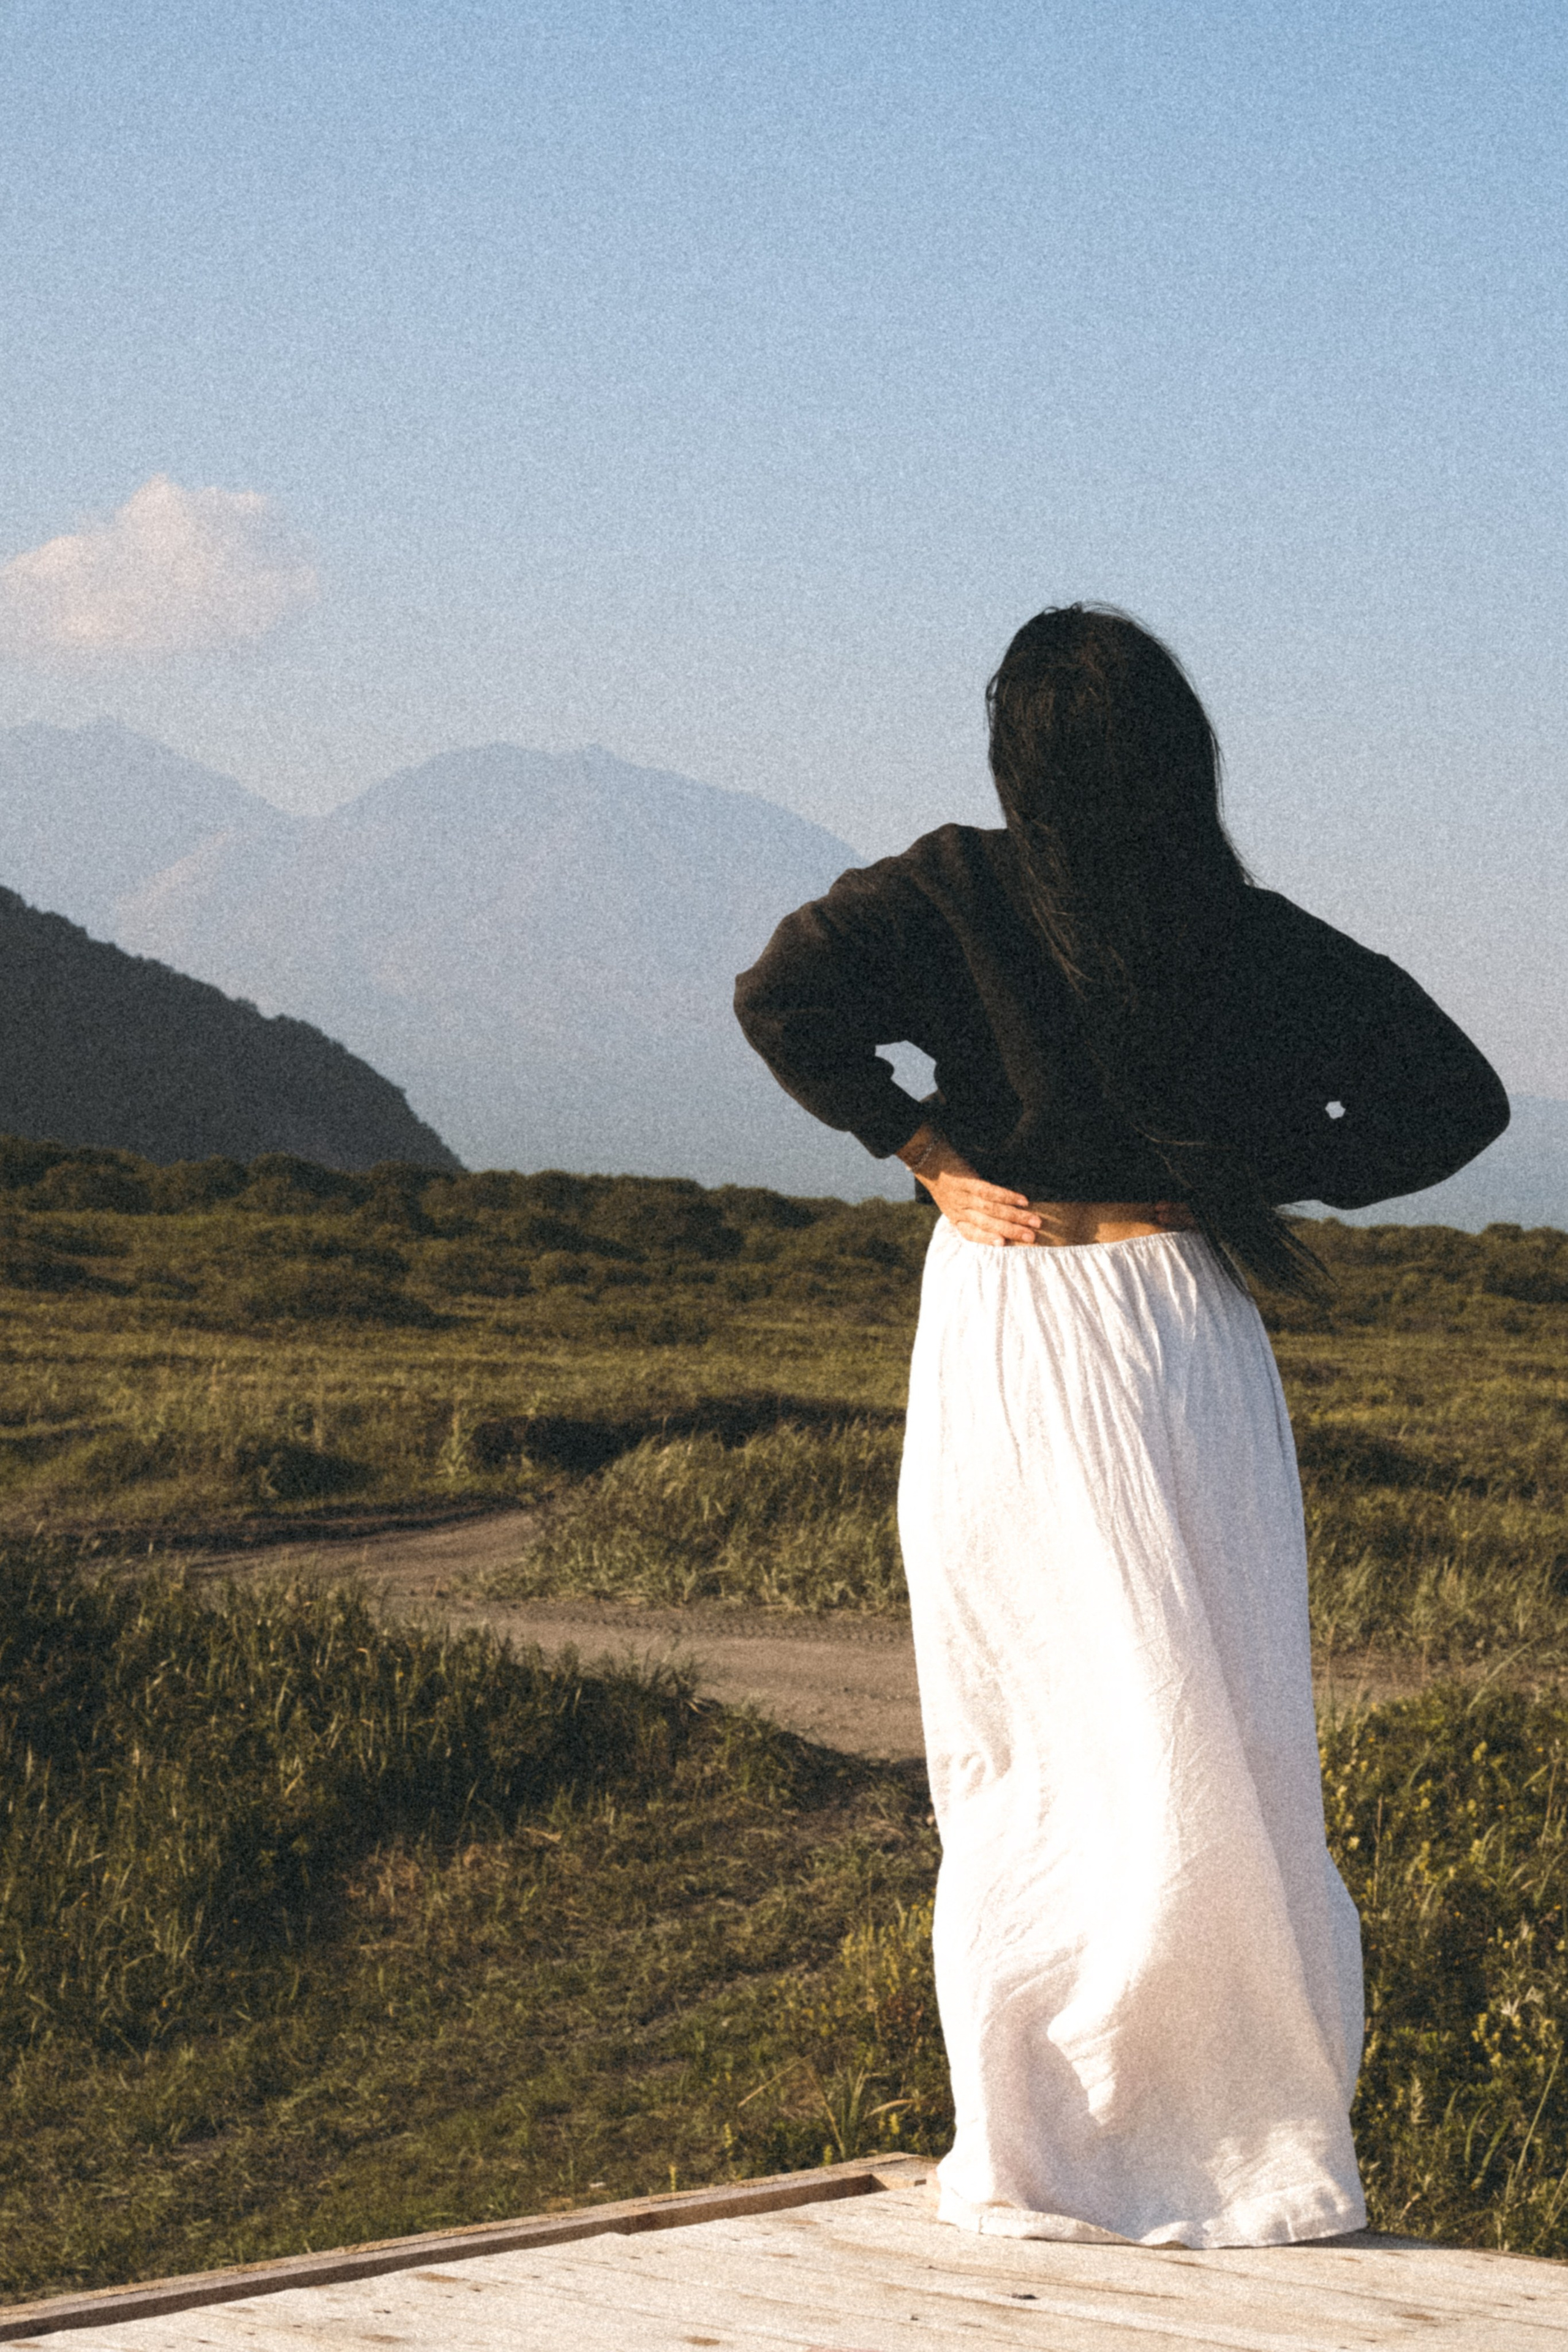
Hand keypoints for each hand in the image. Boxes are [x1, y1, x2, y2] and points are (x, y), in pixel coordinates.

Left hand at [896, 1124, 1041, 1246]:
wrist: (928, 1159)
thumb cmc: (944, 1182)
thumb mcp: (952, 1203)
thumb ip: (969, 1213)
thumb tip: (998, 1221)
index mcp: (955, 1218)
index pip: (971, 1234)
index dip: (987, 1240)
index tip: (1004, 1246)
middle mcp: (958, 1210)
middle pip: (987, 1224)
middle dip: (1011, 1231)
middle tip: (1032, 1238)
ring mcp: (963, 1196)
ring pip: (992, 1210)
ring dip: (1015, 1216)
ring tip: (1034, 1221)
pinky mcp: (967, 1182)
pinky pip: (990, 1192)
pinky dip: (1007, 1197)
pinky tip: (1022, 1200)